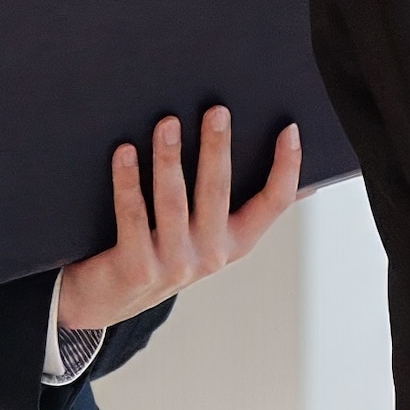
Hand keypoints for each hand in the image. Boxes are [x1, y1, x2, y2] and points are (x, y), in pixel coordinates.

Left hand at [58, 107, 305, 331]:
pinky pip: (132, 216)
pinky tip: (125, 153)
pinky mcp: (137, 268)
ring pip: (173, 200)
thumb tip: (301, 181)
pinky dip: (128, 182)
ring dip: (169, 158)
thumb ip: (242, 208)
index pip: (273, 203)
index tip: (289, 130)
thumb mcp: (206, 234)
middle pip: (218, 191)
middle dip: (217, 148)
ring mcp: (174, 264)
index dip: (286, 167)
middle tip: (216, 110)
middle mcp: (211, 255)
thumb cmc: (161, 251)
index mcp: (236, 242)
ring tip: (167, 123)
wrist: (108, 299)